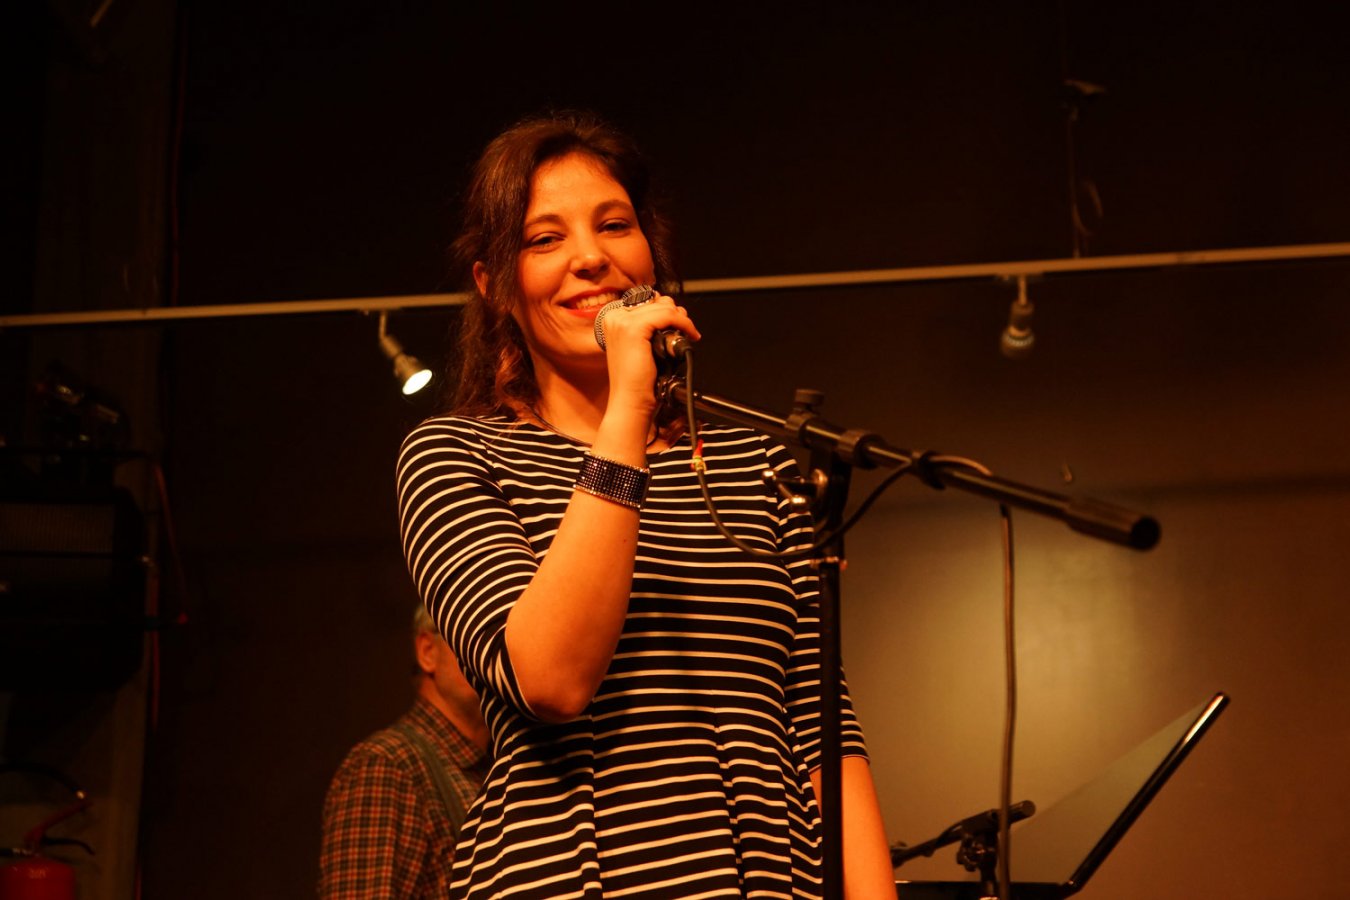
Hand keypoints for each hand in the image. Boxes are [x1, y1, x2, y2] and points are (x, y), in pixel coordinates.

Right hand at [600, 291, 699, 410]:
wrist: (630, 401)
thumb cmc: (638, 380)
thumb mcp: (643, 345)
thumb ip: (652, 325)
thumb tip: (673, 309)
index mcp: (613, 318)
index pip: (647, 300)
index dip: (667, 310)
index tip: (679, 324)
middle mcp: (614, 316)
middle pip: (656, 300)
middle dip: (675, 314)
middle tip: (684, 332)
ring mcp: (621, 321)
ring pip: (664, 306)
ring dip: (681, 319)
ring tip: (687, 335)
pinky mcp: (633, 328)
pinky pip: (668, 315)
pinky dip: (684, 323)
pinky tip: (690, 335)